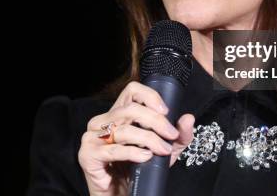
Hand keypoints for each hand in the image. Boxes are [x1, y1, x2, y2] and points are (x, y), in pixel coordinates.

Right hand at [78, 81, 194, 195]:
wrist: (120, 195)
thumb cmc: (138, 171)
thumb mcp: (164, 151)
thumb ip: (178, 136)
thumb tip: (188, 118)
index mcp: (118, 114)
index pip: (132, 91)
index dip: (149, 96)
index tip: (166, 111)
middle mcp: (103, 121)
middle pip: (131, 109)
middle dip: (156, 121)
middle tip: (170, 135)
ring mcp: (92, 137)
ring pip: (124, 129)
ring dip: (149, 139)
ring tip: (162, 150)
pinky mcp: (88, 154)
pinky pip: (114, 150)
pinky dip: (133, 153)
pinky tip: (145, 156)